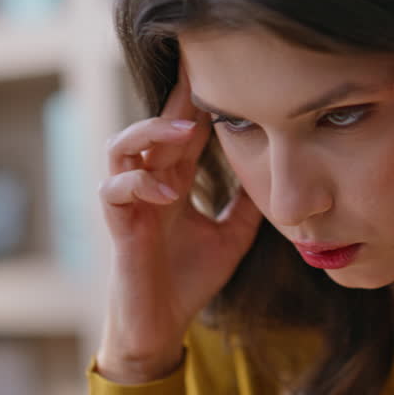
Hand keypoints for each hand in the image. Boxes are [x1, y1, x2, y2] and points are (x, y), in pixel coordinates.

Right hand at [96, 72, 261, 382]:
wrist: (163, 326)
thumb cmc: (190, 278)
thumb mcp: (233, 235)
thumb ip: (248, 204)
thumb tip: (279, 171)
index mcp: (174, 180)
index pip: (183, 129)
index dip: (197, 99)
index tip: (223, 68)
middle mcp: (149, 183)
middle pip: (154, 126)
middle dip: (176, 100)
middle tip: (203, 76)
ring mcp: (130, 203)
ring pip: (121, 147)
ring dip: (151, 134)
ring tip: (187, 134)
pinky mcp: (118, 228)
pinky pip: (113, 191)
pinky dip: (139, 183)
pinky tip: (169, 191)